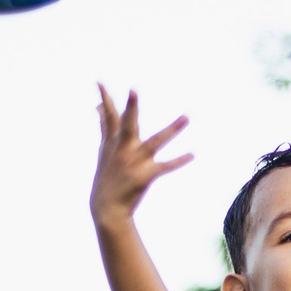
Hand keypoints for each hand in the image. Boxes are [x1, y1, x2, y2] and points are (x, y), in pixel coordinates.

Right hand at [90, 86, 191, 233]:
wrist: (107, 208)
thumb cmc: (107, 176)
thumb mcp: (103, 150)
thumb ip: (104, 126)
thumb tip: (98, 107)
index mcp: (112, 142)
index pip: (108, 117)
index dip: (105, 99)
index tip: (100, 82)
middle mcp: (123, 149)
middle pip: (127, 125)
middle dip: (130, 108)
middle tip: (133, 90)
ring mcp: (134, 162)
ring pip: (155, 142)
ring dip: (172, 130)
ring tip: (187, 117)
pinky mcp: (144, 176)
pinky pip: (165, 167)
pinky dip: (179, 161)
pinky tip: (192, 154)